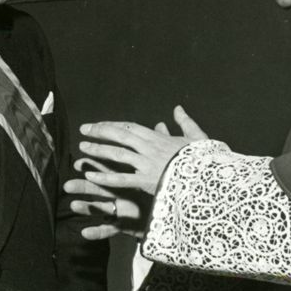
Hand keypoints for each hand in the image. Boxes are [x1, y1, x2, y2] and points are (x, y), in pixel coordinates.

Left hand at [66, 107, 207, 239]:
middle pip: (120, 136)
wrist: (208, 178)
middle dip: (100, 132)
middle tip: (83, 131)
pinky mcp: (147, 181)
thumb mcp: (196, 137)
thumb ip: (185, 122)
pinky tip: (90, 176)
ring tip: (82, 150)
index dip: (112, 125)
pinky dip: (104, 177)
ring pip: (117, 154)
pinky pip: (121, 179)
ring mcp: (147, 164)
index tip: (98, 125)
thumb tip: (177, 108)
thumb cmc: (204, 159)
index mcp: (159, 138)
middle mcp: (150, 148)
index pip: (130, 128)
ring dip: (98, 151)